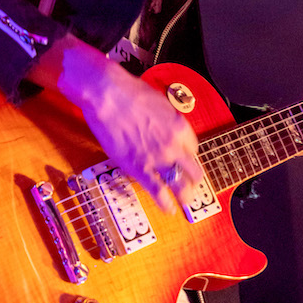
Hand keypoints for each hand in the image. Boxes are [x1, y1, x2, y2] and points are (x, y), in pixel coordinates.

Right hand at [29, 32, 201, 212]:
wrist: (108, 96)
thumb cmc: (130, 93)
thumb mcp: (159, 103)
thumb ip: (168, 121)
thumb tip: (167, 129)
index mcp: (181, 127)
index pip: (194, 148)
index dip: (188, 155)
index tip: (184, 158)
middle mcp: (174, 145)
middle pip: (194, 170)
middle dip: (192, 178)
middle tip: (190, 182)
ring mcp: (158, 159)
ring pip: (181, 185)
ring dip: (185, 195)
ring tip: (185, 201)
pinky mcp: (140, 168)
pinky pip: (158, 192)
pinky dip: (165, 203)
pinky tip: (168, 209)